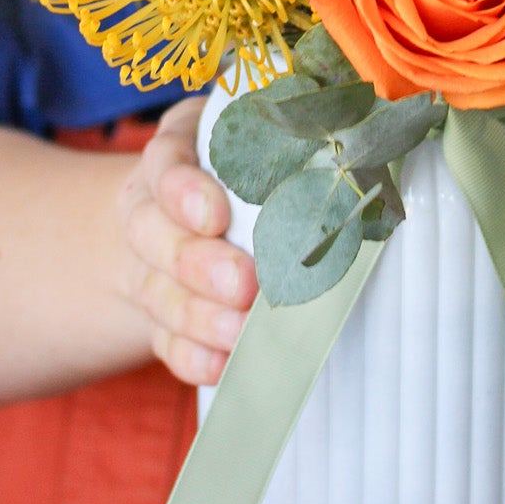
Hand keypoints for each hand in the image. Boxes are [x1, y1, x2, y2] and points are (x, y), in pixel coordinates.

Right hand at [117, 97, 257, 386]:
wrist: (185, 220)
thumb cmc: (239, 169)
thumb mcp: (251, 137)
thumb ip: (286, 137)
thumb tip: (357, 148)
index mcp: (173, 156)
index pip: (165, 165)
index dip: (185, 191)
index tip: (216, 215)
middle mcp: (148, 211)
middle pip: (154, 236)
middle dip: (198, 264)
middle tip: (244, 284)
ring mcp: (147, 268)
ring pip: (158, 294)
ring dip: (200, 317)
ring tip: (242, 331)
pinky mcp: (158, 317)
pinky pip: (164, 340)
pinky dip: (191, 356)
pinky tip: (221, 366)